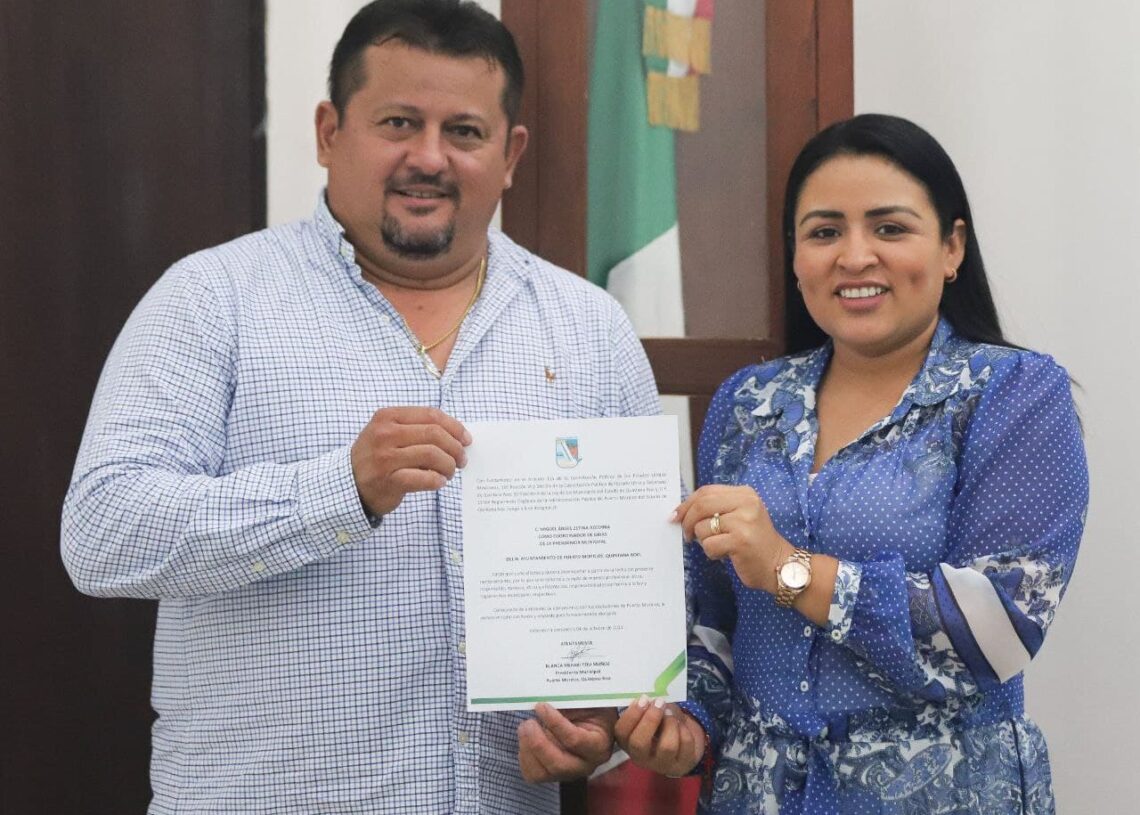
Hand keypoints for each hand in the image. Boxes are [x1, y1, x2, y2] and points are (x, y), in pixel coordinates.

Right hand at [350, 406, 470, 517]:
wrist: (348, 485)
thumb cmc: (376, 457)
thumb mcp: (389, 433)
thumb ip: (416, 429)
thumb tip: (457, 435)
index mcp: (388, 417)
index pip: (431, 415)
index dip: (455, 427)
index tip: (466, 439)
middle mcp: (385, 434)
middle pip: (434, 434)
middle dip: (455, 447)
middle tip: (462, 459)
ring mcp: (385, 457)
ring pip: (432, 455)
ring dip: (448, 465)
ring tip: (449, 472)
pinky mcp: (388, 480)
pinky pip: (423, 478)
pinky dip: (437, 480)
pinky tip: (439, 482)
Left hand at [517, 704, 615, 782]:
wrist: (588, 720)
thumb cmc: (589, 708)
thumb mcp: (586, 701)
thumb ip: (571, 701)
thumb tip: (548, 698)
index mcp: (599, 745)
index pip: (575, 740)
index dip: (555, 723)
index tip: (541, 706)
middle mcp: (585, 765)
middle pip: (558, 764)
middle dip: (538, 743)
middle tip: (528, 723)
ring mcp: (568, 774)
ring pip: (542, 773)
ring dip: (528, 749)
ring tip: (524, 727)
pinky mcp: (552, 775)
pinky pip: (532, 774)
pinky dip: (524, 756)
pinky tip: (526, 739)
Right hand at [614, 696, 704, 776]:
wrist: (680, 744)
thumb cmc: (659, 725)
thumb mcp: (648, 715)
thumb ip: (645, 708)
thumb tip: (649, 699)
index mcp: (628, 742)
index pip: (621, 732)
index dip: (632, 714)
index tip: (643, 699)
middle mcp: (641, 758)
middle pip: (639, 743)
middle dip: (650, 719)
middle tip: (659, 702)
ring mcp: (662, 764)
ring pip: (667, 746)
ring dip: (670, 723)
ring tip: (670, 712)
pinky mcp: (682, 765)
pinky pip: (685, 745)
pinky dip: (684, 729)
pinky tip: (681, 723)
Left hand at [674, 485, 792, 592]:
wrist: (779, 564)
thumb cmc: (754, 541)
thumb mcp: (739, 516)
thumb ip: (716, 508)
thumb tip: (681, 511)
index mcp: (744, 493)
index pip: (706, 491)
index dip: (687, 503)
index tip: (676, 515)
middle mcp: (746, 503)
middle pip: (701, 505)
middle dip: (687, 521)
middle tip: (685, 535)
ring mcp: (744, 521)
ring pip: (702, 527)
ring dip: (704, 541)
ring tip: (719, 546)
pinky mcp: (740, 540)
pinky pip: (709, 545)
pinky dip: (712, 553)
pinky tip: (725, 554)